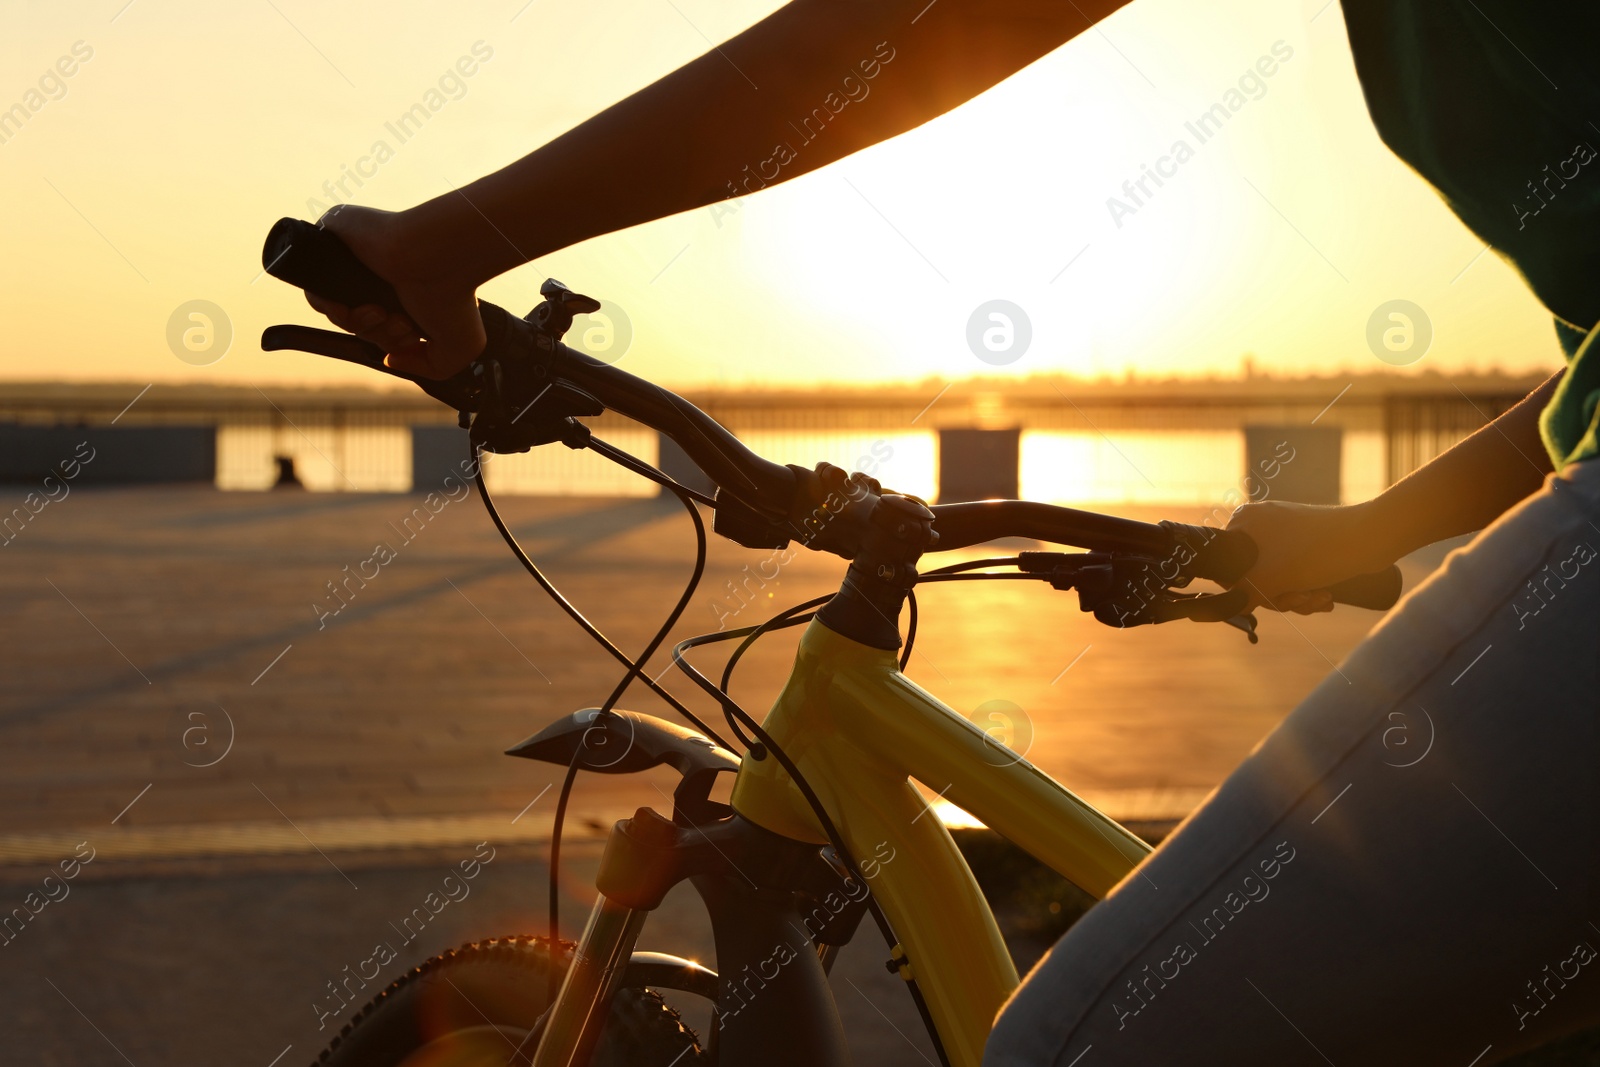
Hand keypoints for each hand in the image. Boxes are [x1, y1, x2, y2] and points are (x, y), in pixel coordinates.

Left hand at [304, 205, 487, 379]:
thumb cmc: (456, 296)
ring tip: (382, 312)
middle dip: (377, 334)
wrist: (441, 257)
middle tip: (401, 322)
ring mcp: (357, 261)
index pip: (380, 329)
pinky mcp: (334, 244)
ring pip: (337, 308)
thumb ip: (429, 367)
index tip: (410, 338)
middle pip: (358, 323)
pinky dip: (327, 305)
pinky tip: (351, 307)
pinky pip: (315, 287)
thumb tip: (390, 360)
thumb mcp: (459, 349)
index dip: (389, 342)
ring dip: (356, 323)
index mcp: (405, 296)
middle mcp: (381, 278)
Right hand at [1223, 500, 1392, 613]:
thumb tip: (1235, 607)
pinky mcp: (1306, 541)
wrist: (1372, 536)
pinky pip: (1295, 571)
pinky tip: (1326, 597)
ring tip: (1322, 599)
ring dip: (1299, 597)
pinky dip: (1307, 587)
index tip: (1271, 599)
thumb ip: (1243, 596)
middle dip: (1282, 596)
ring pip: (1278, 578)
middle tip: (1303, 600)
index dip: (1247, 591)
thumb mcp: (1271, 579)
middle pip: (1255, 576)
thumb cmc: (1316, 552)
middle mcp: (1261, 522)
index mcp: (1244, 522)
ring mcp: (1285, 531)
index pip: (1228, 567)